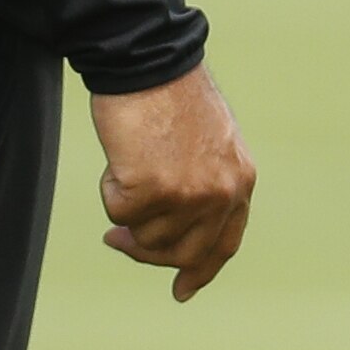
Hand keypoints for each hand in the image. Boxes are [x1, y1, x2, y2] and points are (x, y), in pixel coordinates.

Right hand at [89, 64, 254, 300]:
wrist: (149, 59)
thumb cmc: (170, 94)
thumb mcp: (209, 143)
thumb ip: (205, 185)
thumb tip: (176, 233)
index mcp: (240, 180)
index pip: (224, 244)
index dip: (201, 270)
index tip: (182, 290)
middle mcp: (220, 193)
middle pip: (182, 253)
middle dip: (147, 251)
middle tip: (118, 238)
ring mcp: (188, 195)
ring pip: (145, 236)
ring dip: (127, 208)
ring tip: (127, 166)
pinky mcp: (151, 190)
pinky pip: (119, 213)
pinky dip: (110, 188)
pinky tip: (119, 157)